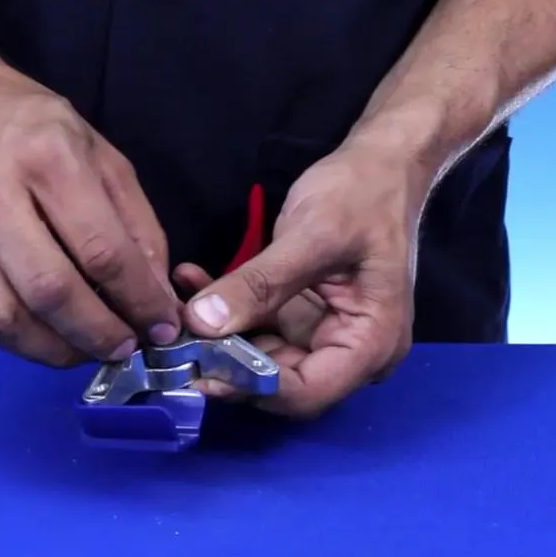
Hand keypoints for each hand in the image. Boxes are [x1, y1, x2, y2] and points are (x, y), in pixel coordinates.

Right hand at [0, 61, 180, 365]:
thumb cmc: (22, 122)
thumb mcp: (96, 149)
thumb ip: (134, 220)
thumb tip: (155, 291)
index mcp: (45, 157)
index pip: (101, 251)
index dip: (138, 301)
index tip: (162, 326)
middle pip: (51, 292)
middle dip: (100, 334)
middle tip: (127, 348)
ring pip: (7, 319)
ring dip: (57, 350)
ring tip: (88, 351)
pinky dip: (20, 342)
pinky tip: (48, 338)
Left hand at [177, 134, 432, 417]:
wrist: (381, 164)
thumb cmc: (362, 195)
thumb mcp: (311, 236)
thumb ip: (259, 284)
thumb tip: (201, 324)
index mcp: (370, 343)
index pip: (306, 393)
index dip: (251, 387)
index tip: (198, 370)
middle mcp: (349, 352)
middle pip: (281, 382)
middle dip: (226, 364)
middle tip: (174, 340)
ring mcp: (323, 335)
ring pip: (261, 357)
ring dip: (217, 337)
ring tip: (175, 309)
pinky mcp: (300, 316)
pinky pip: (257, 327)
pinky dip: (225, 311)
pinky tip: (192, 282)